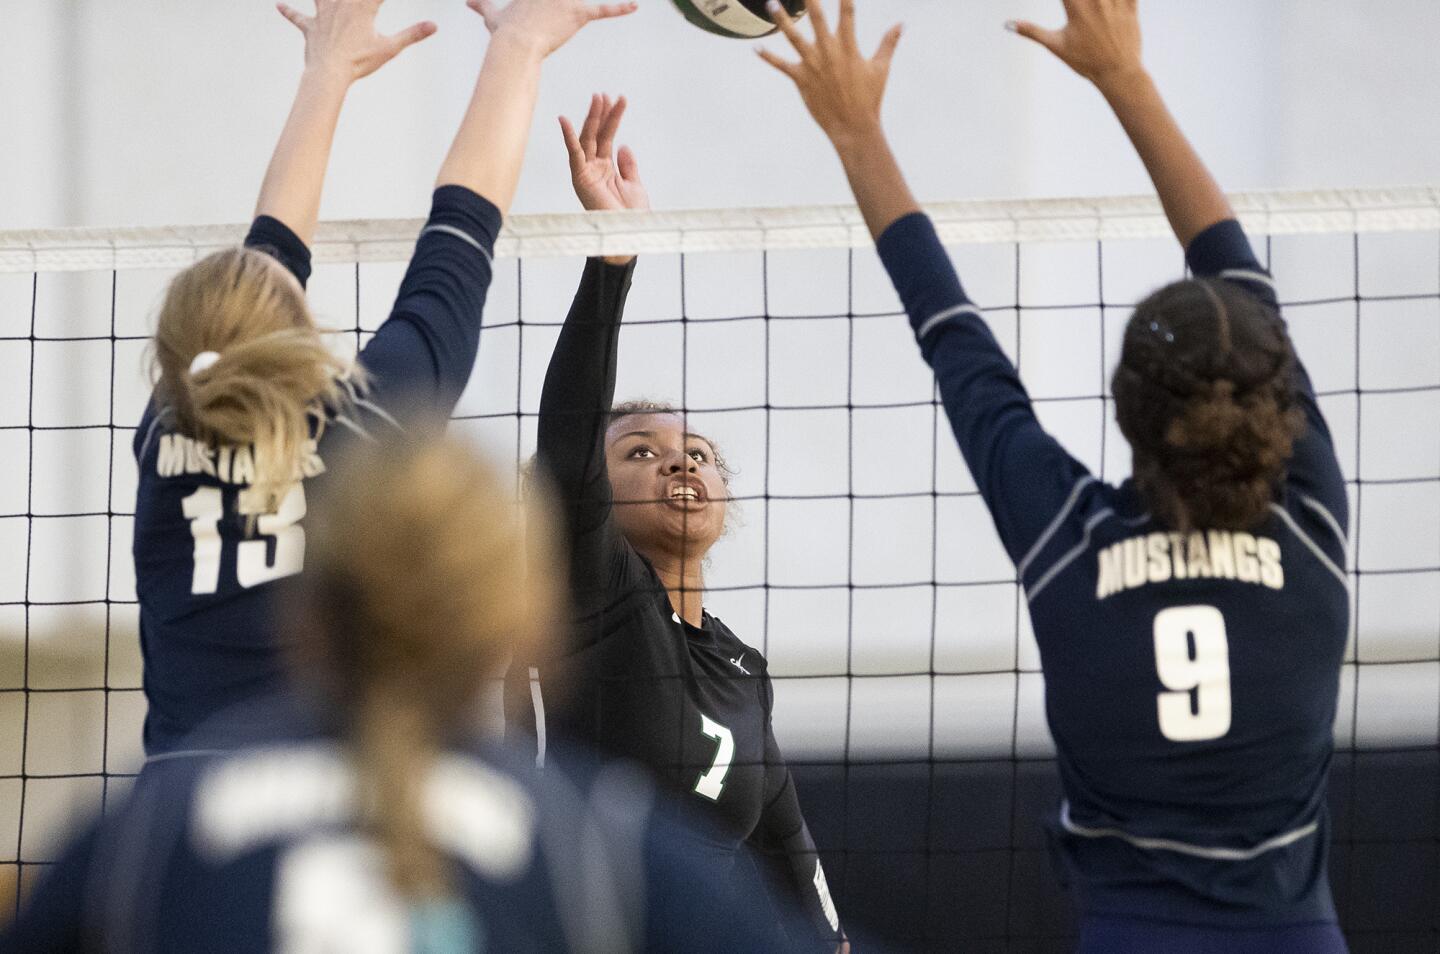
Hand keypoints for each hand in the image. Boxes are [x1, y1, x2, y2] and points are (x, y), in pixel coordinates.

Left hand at [277, 0, 436, 82]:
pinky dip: (288, 12)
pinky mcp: (310, 28)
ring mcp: (323, 14)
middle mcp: (341, 5)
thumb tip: (435, 26)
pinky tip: (278, 6)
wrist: (329, 73)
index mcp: (362, 7)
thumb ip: (412, 34)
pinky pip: (297, 17)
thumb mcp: (390, 48)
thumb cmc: (359, 61)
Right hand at [468, 0, 637, 57]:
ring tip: (601, 8)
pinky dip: (620, 9)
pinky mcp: (579, 13)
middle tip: (569, 10)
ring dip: (591, 5)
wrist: (515, 45)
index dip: (551, 1)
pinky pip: (603, 10)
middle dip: (567, 2)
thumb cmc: (505, 32)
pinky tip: (634, 6)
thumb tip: (468, 2)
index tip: (553, 4)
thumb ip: (482, 6)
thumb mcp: (493, 15)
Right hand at [560, 95, 649, 212]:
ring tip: (598, 98)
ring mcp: (586, 173)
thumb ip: (628, 165)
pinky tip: (564, 120)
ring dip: (591, 118)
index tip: (618, 100)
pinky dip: (568, 138)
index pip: (607, 137)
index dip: (612, 119)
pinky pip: (573, 155)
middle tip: (605, 94)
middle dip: (601, 114)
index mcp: (605, 169)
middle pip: (596, 135)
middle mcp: (593, 168)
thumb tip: (623, 145)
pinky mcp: (580, 179)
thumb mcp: (634, 184)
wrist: (628, 233)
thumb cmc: (631, 215)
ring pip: (586, 139)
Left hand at [757, 0, 901, 146]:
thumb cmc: (869, 98)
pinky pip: (781, 65)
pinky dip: (768, 57)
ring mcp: (813, 65)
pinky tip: (755, 48)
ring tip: (772, 3)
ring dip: (782, 20)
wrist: (853, 127)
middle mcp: (829, 52)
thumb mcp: (881, 68)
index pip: (847, 13)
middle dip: (809, 0)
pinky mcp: (801, 79)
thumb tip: (901, 24)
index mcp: (849, 47)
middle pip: (817, 18)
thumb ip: (888, 43)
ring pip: (794, 37)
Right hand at [1007, 0, 1144, 91]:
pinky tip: (1109, 2)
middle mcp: (1097, 1)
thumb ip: (1031, 31)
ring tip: (1091, 3)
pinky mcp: (1131, 5)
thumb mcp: (1055, 45)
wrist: (1118, 73)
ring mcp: (1116, 2)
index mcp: (1076, 8)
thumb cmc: (1084, 61)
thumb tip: (1007, 24)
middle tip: (1076, 3)